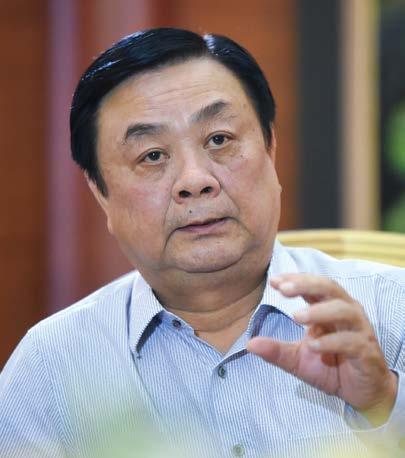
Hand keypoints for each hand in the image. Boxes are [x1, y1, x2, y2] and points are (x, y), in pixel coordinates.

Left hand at [246, 273, 397, 425]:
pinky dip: (331, 341)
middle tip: (284, 289)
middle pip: (329, 287)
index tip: (273, 281)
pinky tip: (313, 346)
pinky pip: (350, 341)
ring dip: (319, 311)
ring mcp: (358, 330)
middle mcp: (345, 313)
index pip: (312, 286)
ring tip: (296, 316)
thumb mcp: (297, 359)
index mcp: (328, 308)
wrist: (361, 393)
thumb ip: (276, 350)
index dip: (295, 280)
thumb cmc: (330, 367)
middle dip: (306, 285)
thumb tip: (249, 344)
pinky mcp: (366, 351)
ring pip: (343, 310)